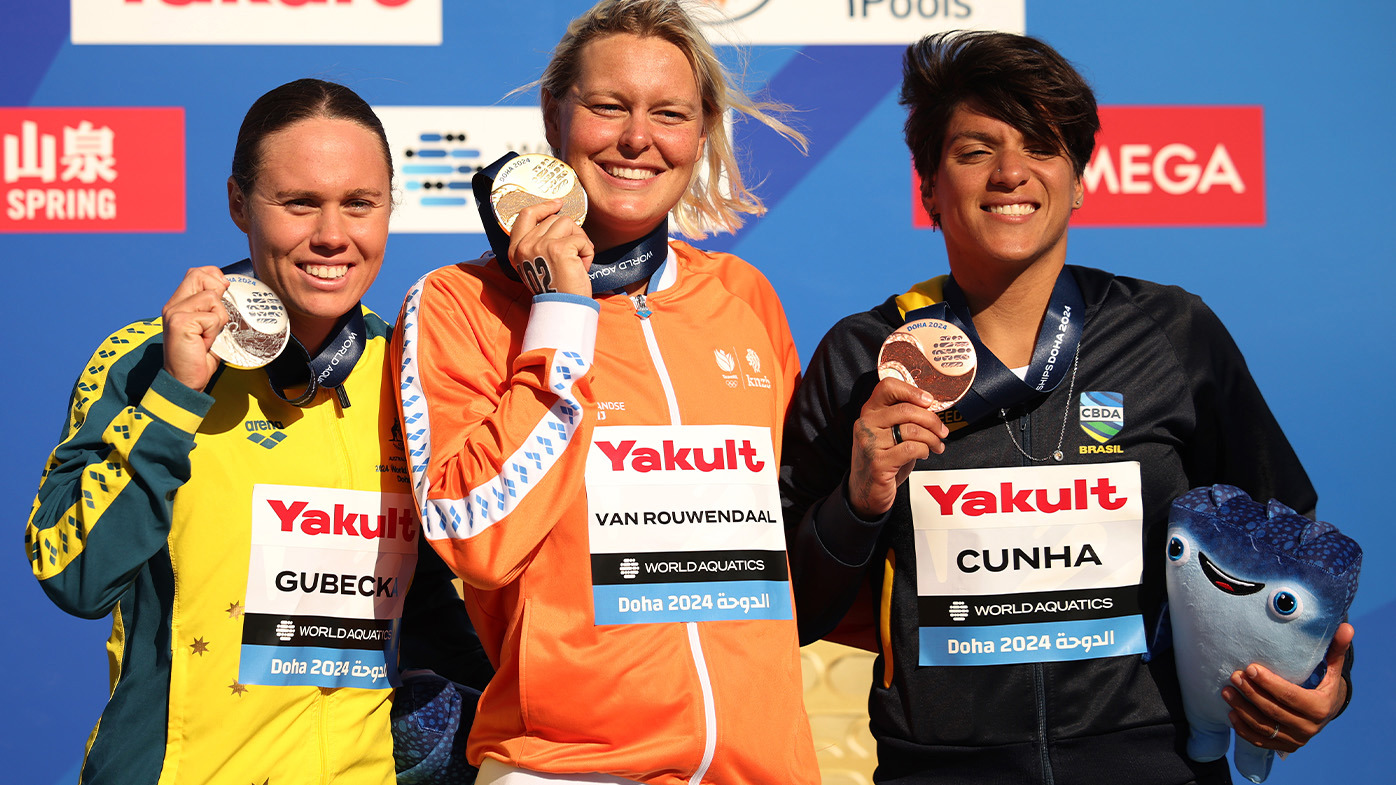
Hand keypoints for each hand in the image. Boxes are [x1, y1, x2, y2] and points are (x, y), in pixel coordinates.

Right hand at [161, 266, 229, 391]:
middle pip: (200, 276)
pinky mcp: (181, 323)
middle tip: (216, 317)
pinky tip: (204, 343)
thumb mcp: (208, 327)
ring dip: (219, 319)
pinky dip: (215, 331)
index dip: (214, 276)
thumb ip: (212, 307)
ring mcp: (175, 312)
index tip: (224, 291)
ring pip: (212, 298)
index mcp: (178, 303)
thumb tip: (226, 286)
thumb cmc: (199, 355)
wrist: (185, 380)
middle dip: (218, 292)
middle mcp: (173, 305)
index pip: (196, 273)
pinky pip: (212, 317)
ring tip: (208, 336)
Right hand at [508, 199, 593, 296]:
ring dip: (579, 240)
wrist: (563, 309)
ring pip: (568, 223)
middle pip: (553, 219)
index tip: (558, 204)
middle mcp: (525, 246)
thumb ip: (538, 242)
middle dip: (570, 233)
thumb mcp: (538, 263)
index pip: (525, 215)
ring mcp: (540, 246)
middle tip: (574, 255)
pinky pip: (581, 238)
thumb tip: (556, 217)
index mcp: (516, 250)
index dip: (543, 207)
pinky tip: (582, 267)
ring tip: (577, 261)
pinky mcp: (558, 249)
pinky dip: (587, 252)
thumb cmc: (556, 288)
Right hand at [847, 377, 948, 519]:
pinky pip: (912, 449)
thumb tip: (931, 408)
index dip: (912, 390)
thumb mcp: (888, 433)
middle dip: (932, 420)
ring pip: (913, 430)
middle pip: (907, 410)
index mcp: (869, 412)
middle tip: (942, 431)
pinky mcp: (878, 462)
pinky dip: (925, 450)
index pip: (887, 387)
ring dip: (932, 438)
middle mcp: (866, 424)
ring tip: (937, 445)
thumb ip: (903, 418)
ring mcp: (870, 443)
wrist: (865, 492)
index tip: (929, 401)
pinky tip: (925, 454)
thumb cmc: (882, 459)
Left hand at [1222, 622, 1353, 752]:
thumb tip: (1346, 627)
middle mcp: (1310, 727)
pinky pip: (1262, 741)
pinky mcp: (1285, 746)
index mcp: (1321, 707)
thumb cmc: (1325, 682)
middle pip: (1274, 711)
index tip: (1250, 668)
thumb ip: (1335, 649)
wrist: (1328, 710)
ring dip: (1242, 710)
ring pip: (1265, 727)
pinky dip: (1245, 729)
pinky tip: (1231, 714)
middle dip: (1251, 693)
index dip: (1269, 683)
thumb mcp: (1332, 667)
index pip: (1291, 696)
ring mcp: (1297, 739)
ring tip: (1226, 692)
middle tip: (1233, 676)